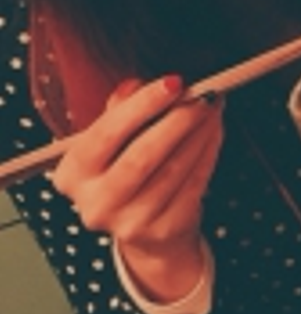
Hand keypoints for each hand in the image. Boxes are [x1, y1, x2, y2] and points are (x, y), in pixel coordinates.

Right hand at [51, 75, 223, 303]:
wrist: (146, 230)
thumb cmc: (127, 171)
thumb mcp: (112, 143)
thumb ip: (119, 111)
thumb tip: (135, 85)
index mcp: (73, 174)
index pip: (106, 133)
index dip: (142, 105)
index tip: (174, 82)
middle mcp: (95, 202)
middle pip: (142, 155)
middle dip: (178, 120)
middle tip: (203, 96)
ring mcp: (129, 221)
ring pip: (173, 169)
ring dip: (200, 133)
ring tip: (213, 109)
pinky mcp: (163, 230)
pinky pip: (193, 184)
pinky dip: (208, 153)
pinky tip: (214, 133)